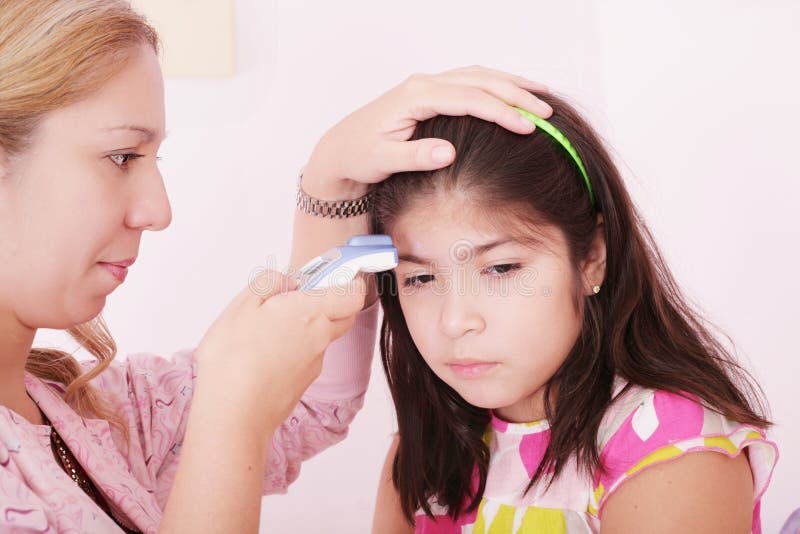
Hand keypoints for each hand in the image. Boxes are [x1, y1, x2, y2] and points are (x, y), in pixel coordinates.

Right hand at [193, 270, 366, 433]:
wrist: (233, 416)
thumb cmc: (233, 359)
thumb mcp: (242, 305)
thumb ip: (269, 283)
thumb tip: (289, 278)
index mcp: (311, 313)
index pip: (353, 295)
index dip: (349, 282)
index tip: (333, 275)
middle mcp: (320, 338)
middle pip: (343, 315)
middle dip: (332, 302)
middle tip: (298, 296)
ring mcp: (314, 364)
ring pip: (322, 337)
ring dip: (308, 327)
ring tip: (269, 328)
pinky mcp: (304, 383)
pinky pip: (307, 357)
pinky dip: (295, 349)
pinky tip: (265, 354)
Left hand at [302, 65, 552, 198]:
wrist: (341, 149)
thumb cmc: (360, 155)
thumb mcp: (383, 160)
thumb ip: (415, 156)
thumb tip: (448, 153)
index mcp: (415, 96)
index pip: (469, 99)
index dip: (501, 112)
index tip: (527, 128)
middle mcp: (424, 84)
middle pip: (480, 80)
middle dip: (516, 95)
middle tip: (546, 113)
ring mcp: (427, 85)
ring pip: (478, 75)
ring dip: (510, 84)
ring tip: (541, 97)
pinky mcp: (430, 93)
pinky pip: (469, 81)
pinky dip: (495, 85)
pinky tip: (512, 94)